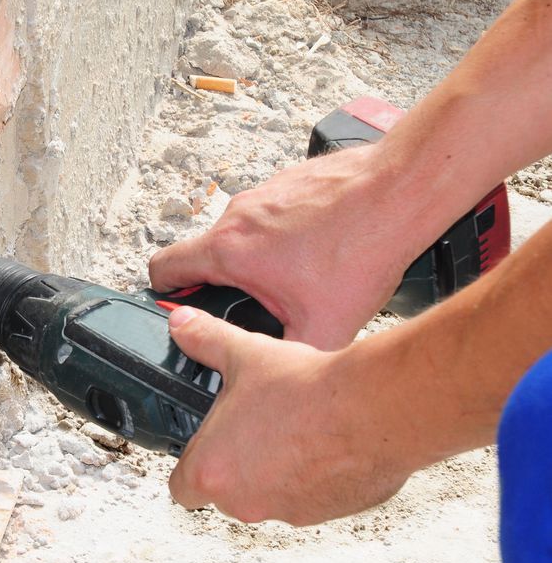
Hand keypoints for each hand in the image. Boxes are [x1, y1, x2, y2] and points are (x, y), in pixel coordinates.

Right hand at [148, 146, 434, 349]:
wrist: (401, 193)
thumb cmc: (362, 247)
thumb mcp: (324, 326)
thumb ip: (288, 357)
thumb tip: (282, 382)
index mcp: (229, 249)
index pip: (163, 267)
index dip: (162, 292)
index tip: (176, 306)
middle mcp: (238, 215)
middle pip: (207, 254)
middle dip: (224, 282)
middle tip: (256, 305)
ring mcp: (264, 193)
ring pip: (244, 234)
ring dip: (259, 258)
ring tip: (299, 278)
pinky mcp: (291, 181)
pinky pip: (275, 214)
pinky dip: (289, 234)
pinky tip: (324, 251)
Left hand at [165, 305, 415, 525]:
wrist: (375, 407)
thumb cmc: (308, 391)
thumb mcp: (244, 354)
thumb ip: (205, 341)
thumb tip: (183, 325)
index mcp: (213, 472)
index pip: (182, 489)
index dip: (192, 466)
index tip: (204, 446)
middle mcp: (246, 502)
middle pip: (227, 492)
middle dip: (236, 463)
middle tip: (252, 426)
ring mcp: (289, 512)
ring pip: (270, 495)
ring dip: (276, 470)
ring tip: (294, 425)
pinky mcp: (331, 512)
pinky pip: (312, 497)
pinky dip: (315, 476)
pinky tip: (326, 439)